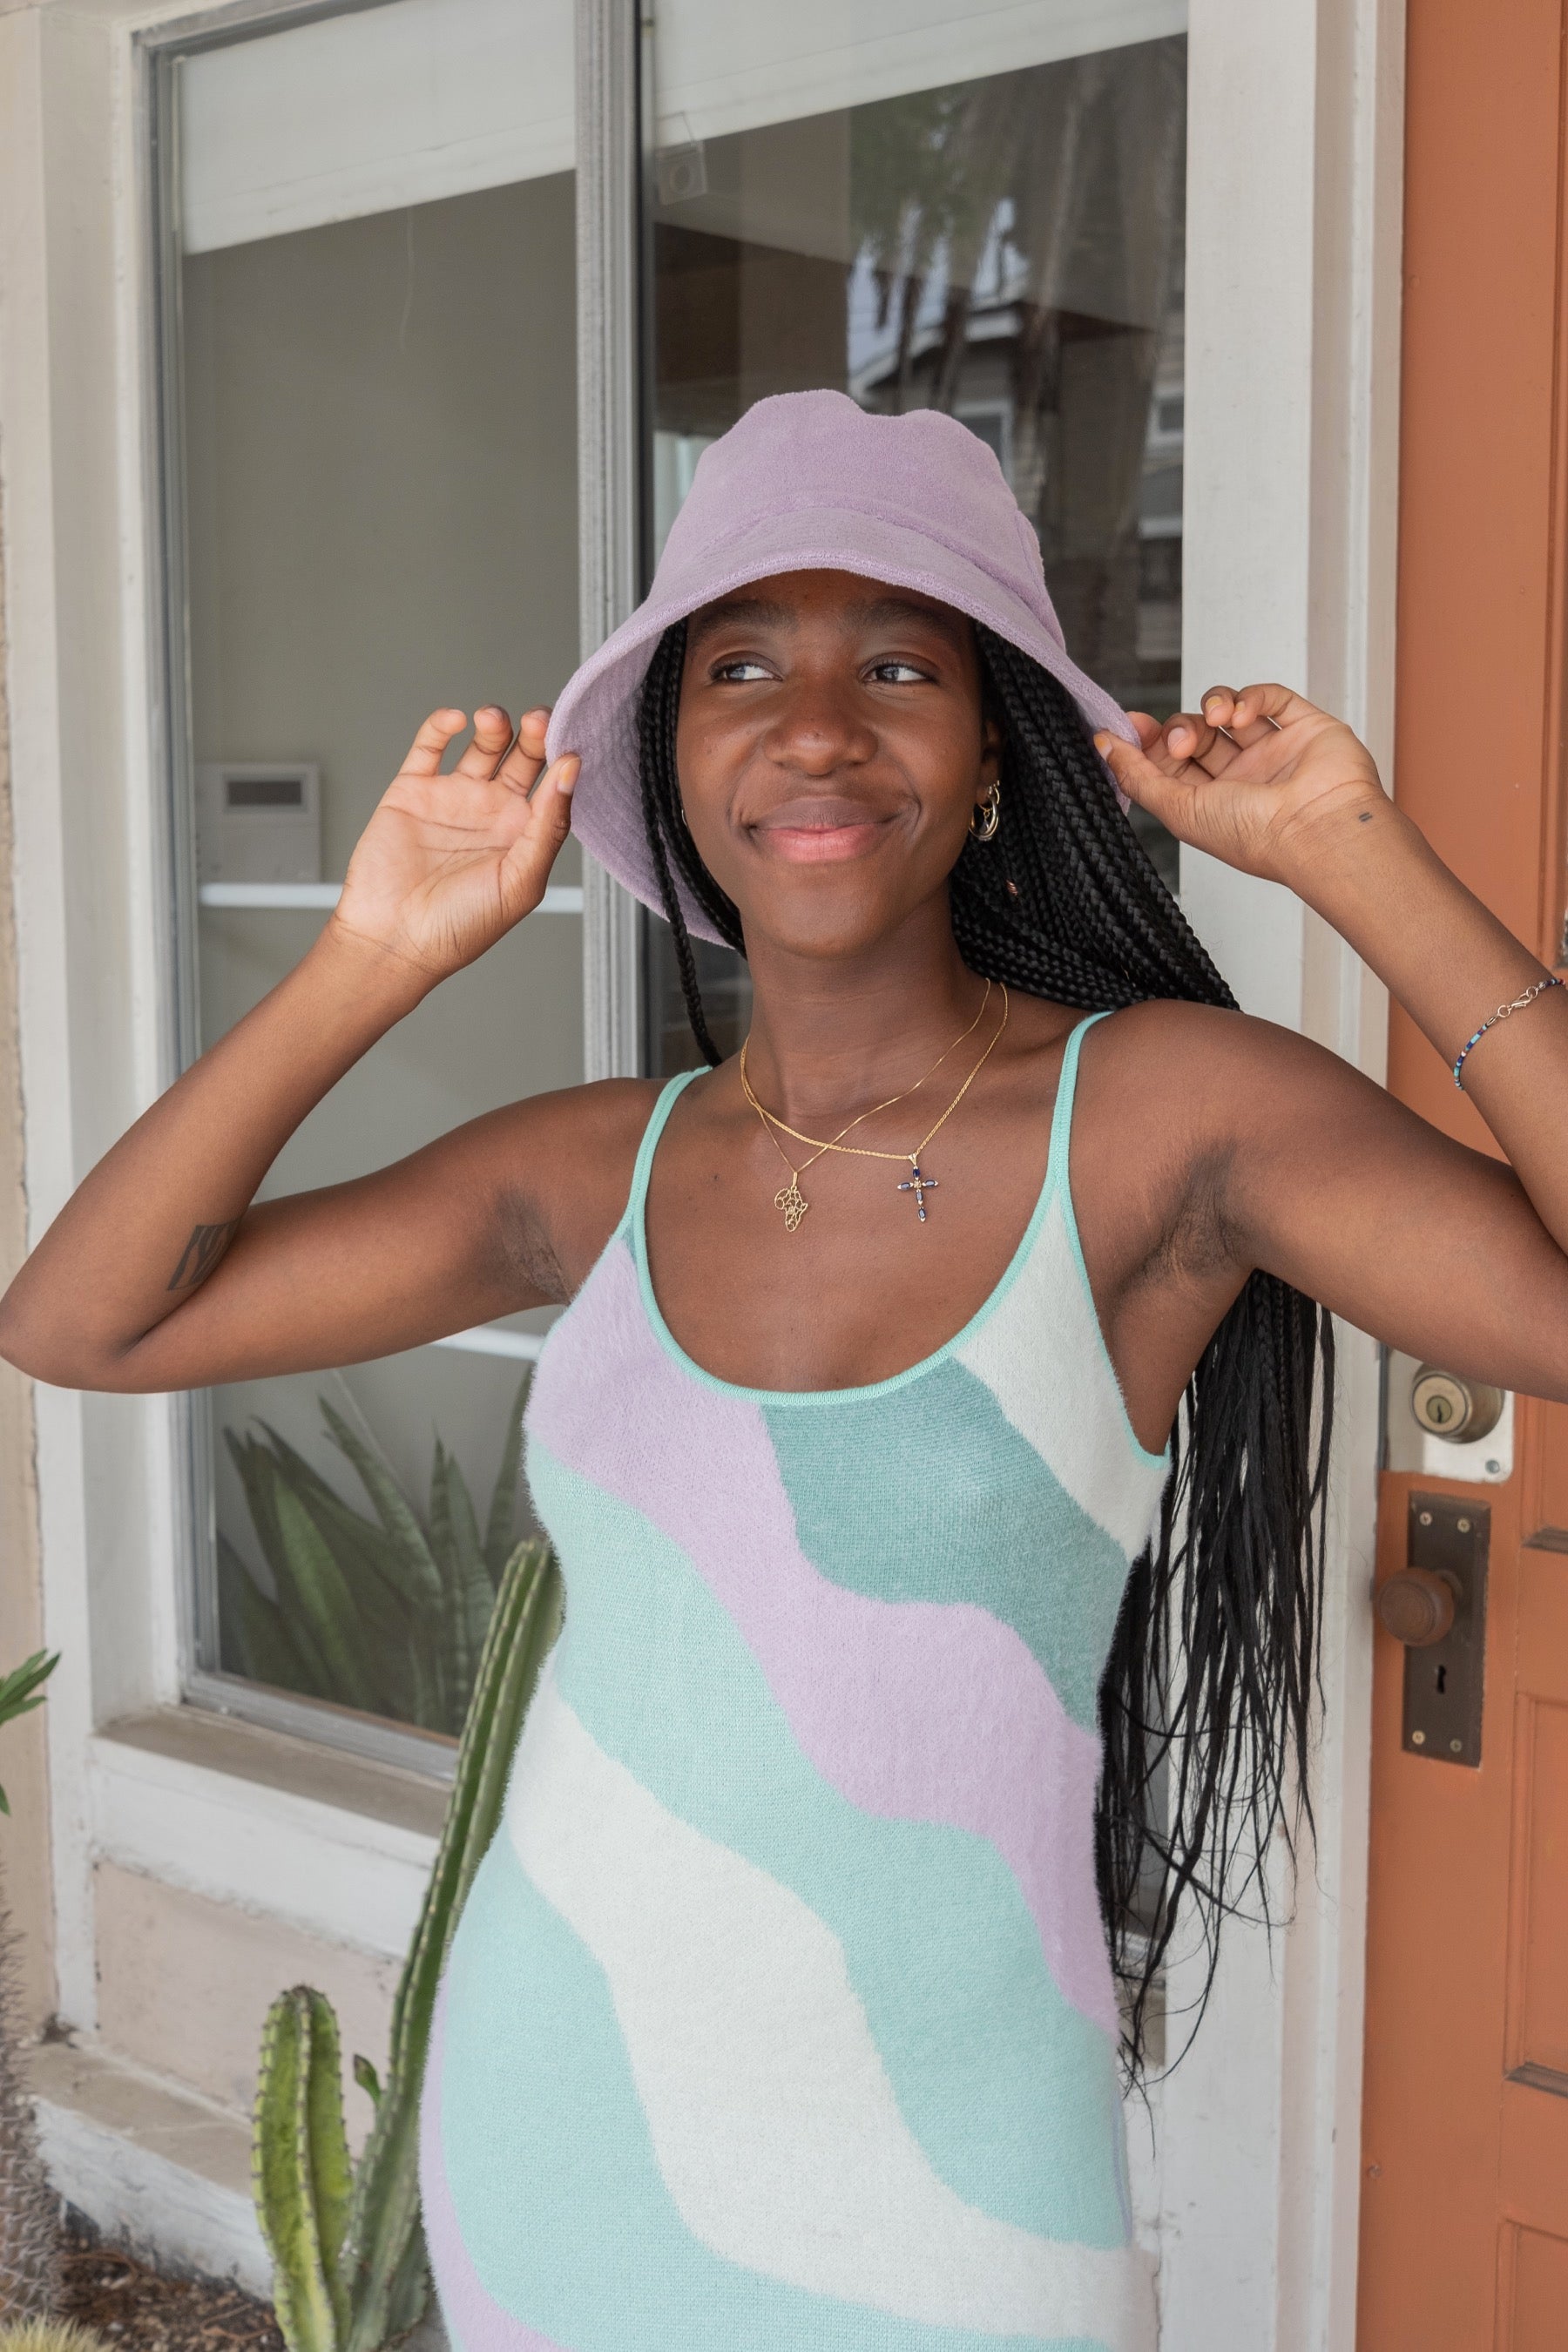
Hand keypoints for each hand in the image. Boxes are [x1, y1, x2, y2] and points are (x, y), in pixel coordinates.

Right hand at [329, 706, 578, 983]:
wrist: (393, 939)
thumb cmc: (459, 928)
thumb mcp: (520, 883)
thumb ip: (549, 827)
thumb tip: (571, 773)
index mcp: (524, 836)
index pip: (554, 786)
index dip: (563, 759)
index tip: (569, 742)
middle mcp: (492, 813)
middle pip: (524, 757)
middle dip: (535, 733)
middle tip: (539, 719)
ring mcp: (454, 798)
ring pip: (482, 745)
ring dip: (494, 725)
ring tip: (493, 719)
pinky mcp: (413, 790)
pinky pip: (430, 747)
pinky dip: (441, 726)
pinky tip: (455, 721)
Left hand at [1095, 683, 1384, 887]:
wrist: (1318, 828)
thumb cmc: (1255, 834)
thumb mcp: (1179, 811)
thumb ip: (1138, 777)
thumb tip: (1102, 745)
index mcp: (1213, 804)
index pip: (1171, 764)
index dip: (1149, 743)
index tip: (1129, 726)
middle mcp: (1243, 779)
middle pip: (1197, 734)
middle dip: (1180, 728)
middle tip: (1181, 740)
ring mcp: (1275, 752)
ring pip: (1230, 711)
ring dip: (1211, 707)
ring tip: (1214, 721)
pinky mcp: (1306, 727)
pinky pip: (1273, 698)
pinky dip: (1250, 697)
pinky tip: (1240, 713)